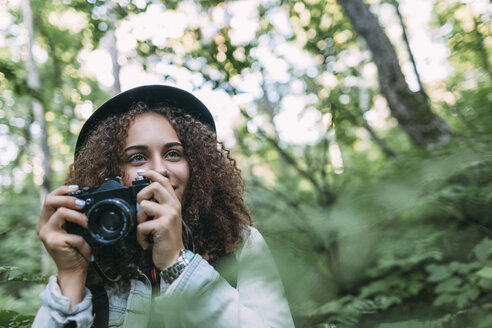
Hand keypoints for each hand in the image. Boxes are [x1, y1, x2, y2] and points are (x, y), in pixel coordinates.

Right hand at [37, 185, 90, 303]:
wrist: (73, 270)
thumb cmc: (76, 249)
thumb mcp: (74, 229)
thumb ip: (75, 216)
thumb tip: (88, 202)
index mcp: (47, 220)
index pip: (50, 198)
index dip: (63, 190)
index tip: (77, 189)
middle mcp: (43, 226)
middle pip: (49, 200)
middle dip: (68, 198)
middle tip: (82, 203)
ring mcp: (47, 234)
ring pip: (62, 213)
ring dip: (79, 217)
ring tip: (88, 224)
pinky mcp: (54, 243)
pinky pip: (74, 235)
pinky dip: (84, 241)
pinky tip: (86, 248)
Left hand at [135, 170, 184, 270]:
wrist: (174, 258)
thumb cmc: (166, 238)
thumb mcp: (166, 218)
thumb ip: (158, 206)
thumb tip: (141, 198)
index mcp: (174, 203)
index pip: (164, 181)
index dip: (152, 174)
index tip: (143, 173)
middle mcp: (173, 206)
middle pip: (154, 186)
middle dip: (141, 196)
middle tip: (141, 210)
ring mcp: (169, 215)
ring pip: (143, 206)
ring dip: (139, 220)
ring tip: (145, 229)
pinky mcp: (162, 226)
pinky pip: (141, 226)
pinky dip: (140, 237)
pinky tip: (147, 242)